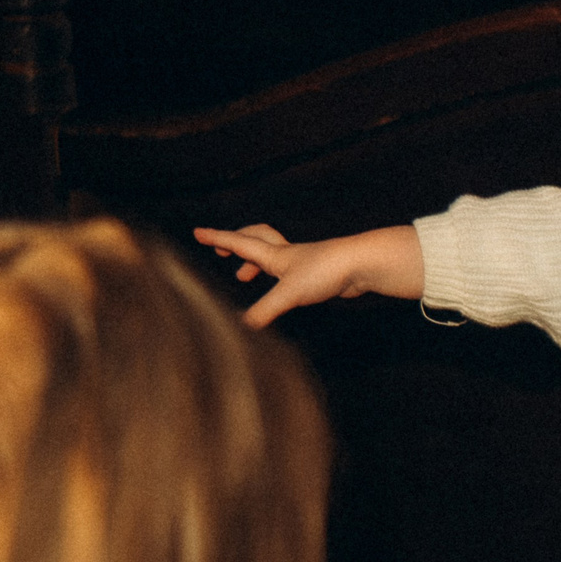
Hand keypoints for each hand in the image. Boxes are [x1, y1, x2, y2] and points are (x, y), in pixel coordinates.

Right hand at [194, 224, 423, 327]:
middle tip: (221, 250)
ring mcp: (303, 262)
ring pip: (272, 254)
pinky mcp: (318, 273)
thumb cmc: (326, 271)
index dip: (217, 238)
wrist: (363, 265)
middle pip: (255, 239)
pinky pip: (290, 269)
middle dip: (236, 242)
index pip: (239, 243)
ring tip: (244, 276)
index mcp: (275, 255)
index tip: (198, 232)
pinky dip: (277, 275)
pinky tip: (282, 290)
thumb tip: (241, 328)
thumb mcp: (289, 294)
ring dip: (255, 261)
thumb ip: (264, 310)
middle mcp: (287, 255)